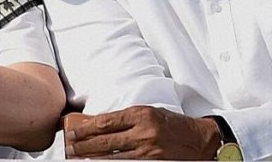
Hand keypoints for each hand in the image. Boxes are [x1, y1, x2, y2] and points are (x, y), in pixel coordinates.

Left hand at [64, 106, 218, 159]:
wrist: (202, 139)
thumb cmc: (173, 125)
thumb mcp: (150, 113)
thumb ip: (128, 119)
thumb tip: (101, 125)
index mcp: (141, 114)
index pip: (105, 121)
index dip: (85, 128)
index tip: (72, 131)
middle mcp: (143, 132)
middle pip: (105, 141)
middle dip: (84, 145)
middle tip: (69, 147)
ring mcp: (149, 151)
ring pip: (113, 157)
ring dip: (93, 158)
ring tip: (78, 159)